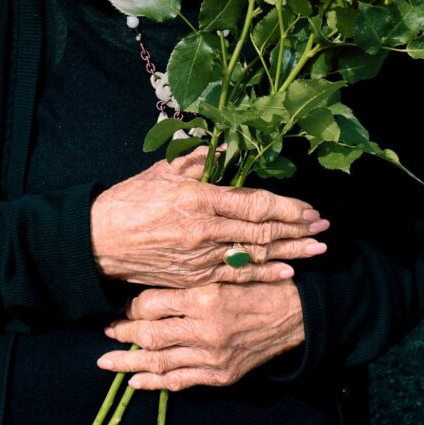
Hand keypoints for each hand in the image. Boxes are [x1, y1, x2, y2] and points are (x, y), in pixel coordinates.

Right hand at [90, 147, 328, 287]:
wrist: (99, 241)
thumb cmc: (130, 200)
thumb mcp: (164, 171)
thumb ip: (199, 159)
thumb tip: (230, 146)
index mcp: (197, 198)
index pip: (253, 204)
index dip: (286, 207)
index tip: (309, 208)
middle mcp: (203, 230)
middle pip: (261, 232)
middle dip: (297, 229)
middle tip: (324, 227)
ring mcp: (199, 258)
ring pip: (254, 257)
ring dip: (289, 253)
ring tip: (317, 251)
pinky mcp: (193, 278)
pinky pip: (235, 278)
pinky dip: (263, 276)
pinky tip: (286, 273)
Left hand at [97, 280, 304, 389]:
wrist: (293, 315)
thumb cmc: (256, 284)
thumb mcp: (222, 271)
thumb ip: (188, 281)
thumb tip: (149, 289)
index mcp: (205, 297)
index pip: (152, 305)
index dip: (132, 307)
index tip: (124, 306)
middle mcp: (206, 330)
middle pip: (150, 336)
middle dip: (124, 335)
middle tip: (106, 333)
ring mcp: (213, 357)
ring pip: (160, 363)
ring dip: (129, 363)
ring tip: (107, 362)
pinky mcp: (221, 375)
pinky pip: (180, 381)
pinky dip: (155, 383)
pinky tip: (136, 381)